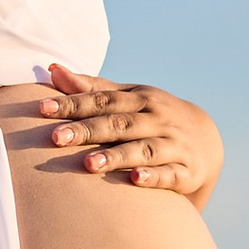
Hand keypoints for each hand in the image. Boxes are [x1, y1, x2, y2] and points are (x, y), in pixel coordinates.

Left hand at [37, 62, 223, 200]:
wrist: (207, 141)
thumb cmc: (153, 117)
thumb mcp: (128, 99)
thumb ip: (91, 88)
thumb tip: (51, 68)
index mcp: (139, 99)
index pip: (102, 99)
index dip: (72, 104)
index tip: (42, 109)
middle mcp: (156, 119)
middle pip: (118, 124)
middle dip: (87, 130)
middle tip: (55, 138)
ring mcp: (173, 145)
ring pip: (142, 149)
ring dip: (116, 156)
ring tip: (88, 164)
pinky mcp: (186, 171)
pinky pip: (169, 174)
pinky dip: (153, 177)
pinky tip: (134, 180)